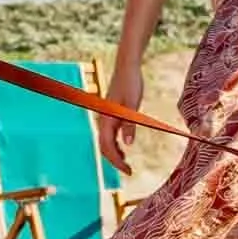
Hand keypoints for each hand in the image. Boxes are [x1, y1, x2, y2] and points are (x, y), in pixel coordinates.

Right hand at [100, 58, 143, 177]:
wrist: (127, 67)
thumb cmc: (131, 83)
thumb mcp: (133, 104)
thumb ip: (130, 124)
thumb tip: (127, 144)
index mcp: (107, 119)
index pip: (107, 147)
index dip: (116, 161)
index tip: (127, 171)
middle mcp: (104, 119)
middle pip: (104, 147)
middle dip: (114, 161)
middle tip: (128, 171)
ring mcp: (107, 117)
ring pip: (106, 141)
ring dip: (114, 154)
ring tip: (126, 164)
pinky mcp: (111, 113)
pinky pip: (109, 134)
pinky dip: (115, 144)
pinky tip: (124, 147)